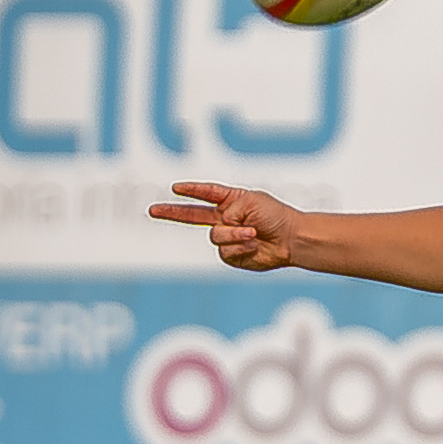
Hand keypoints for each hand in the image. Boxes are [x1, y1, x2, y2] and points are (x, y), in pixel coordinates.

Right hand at [148, 182, 297, 270]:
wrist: (290, 239)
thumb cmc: (275, 216)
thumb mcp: (251, 201)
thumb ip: (229, 210)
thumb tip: (221, 229)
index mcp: (230, 202)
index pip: (206, 194)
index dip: (191, 190)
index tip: (176, 187)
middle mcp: (225, 219)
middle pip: (191, 216)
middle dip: (171, 213)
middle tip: (152, 210)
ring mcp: (227, 238)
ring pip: (215, 236)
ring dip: (234, 234)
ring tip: (253, 233)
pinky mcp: (232, 255)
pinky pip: (225, 251)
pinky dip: (239, 246)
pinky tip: (253, 244)